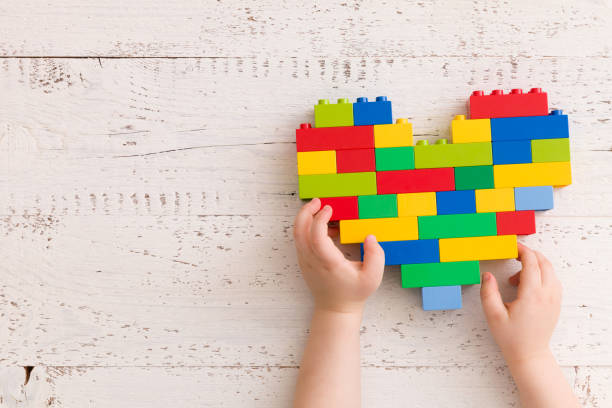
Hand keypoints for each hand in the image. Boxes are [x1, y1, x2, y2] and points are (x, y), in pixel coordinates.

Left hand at [293, 198, 384, 313]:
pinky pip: (301, 240)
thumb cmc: (354, 293)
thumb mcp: (373, 278)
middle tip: (317, 201)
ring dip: (305, 218)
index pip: (316, 236)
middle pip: (299, 231)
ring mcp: (305, 261)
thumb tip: (369, 237)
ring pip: (297, 234)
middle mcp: (312, 261)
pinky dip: (308, 228)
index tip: (329, 208)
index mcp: (328, 263)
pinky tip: (326, 227)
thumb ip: (376, 256)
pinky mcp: (304, 261)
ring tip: (323, 211)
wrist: (335, 309)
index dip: (320, 219)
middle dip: (306, 212)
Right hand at [480, 243, 561, 365]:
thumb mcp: (493, 314)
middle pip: (544, 262)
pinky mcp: (556, 304)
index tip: (511, 246)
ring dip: (535, 265)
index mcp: (532, 294)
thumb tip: (487, 275)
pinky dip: (541, 274)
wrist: (529, 355)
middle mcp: (547, 294)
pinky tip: (526, 284)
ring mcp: (554, 299)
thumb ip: (488, 292)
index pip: (531, 262)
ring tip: (515, 277)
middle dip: (530, 254)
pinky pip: (553, 280)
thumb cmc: (511, 337)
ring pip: (551, 271)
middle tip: (514, 253)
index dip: (521, 250)